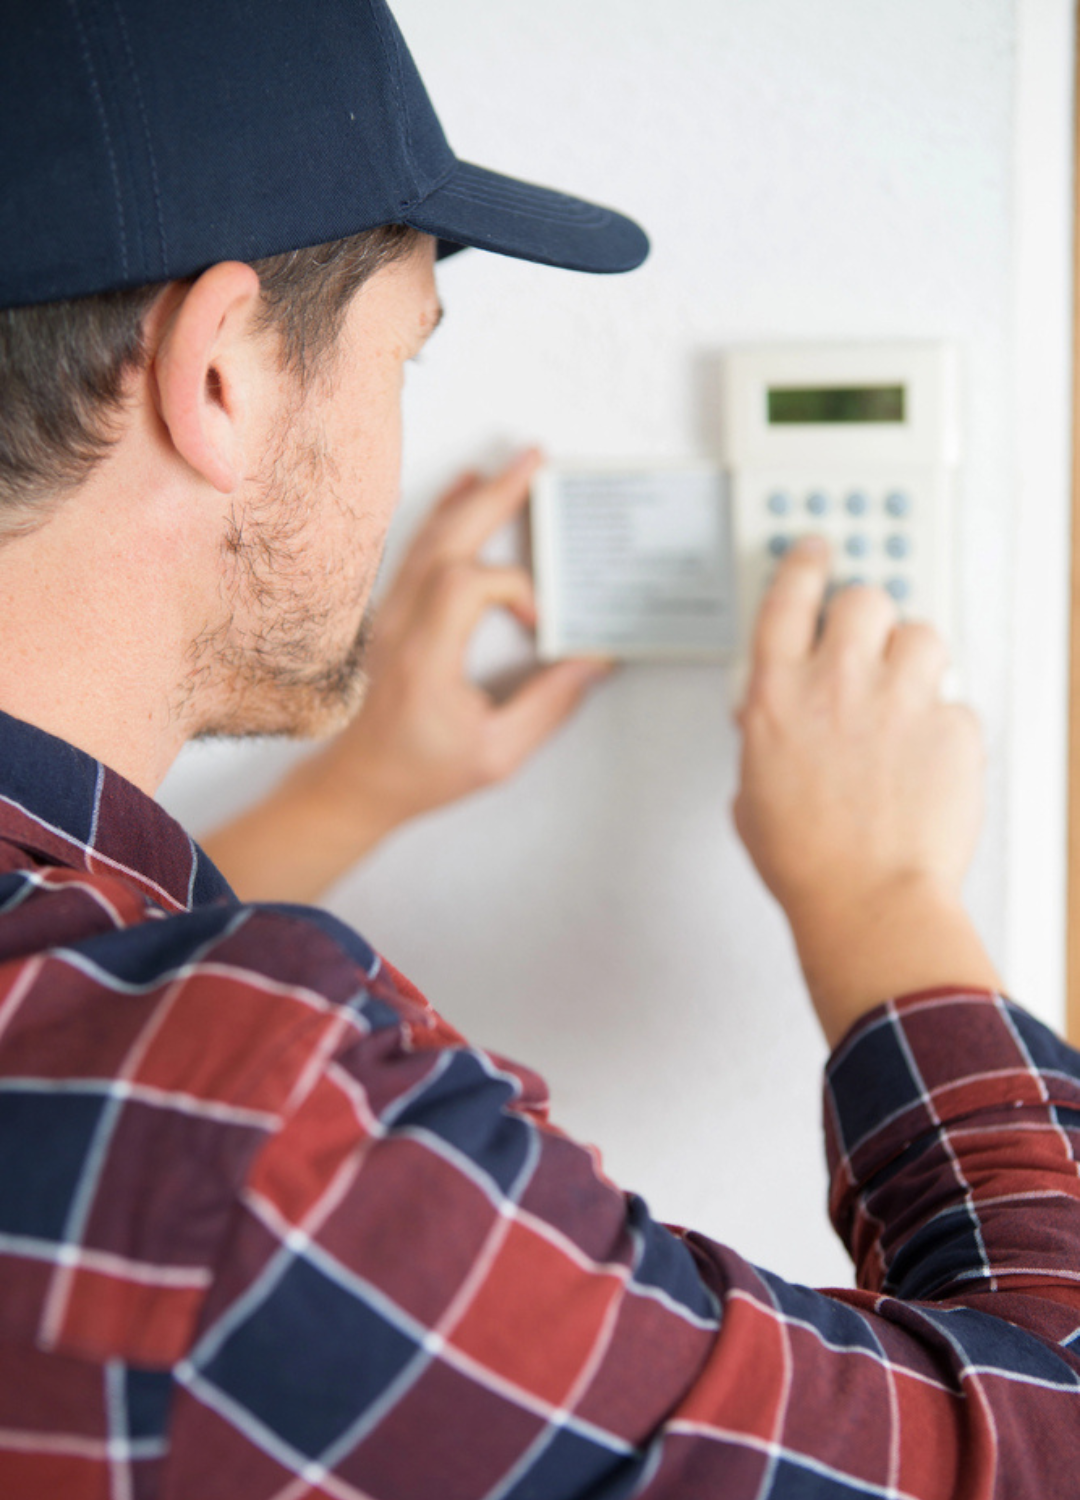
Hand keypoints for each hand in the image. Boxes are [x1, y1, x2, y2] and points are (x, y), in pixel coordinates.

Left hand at [201, 451, 609, 901]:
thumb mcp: (497, 756)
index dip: (515, 589)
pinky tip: (463, 495)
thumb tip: (592, 661)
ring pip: (427, 539)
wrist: (357, 783)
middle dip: (493, 497)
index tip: (541, 623)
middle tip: (533, 461)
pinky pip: (415, 553)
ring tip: (506, 468)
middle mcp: (402, 627)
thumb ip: (549, 706)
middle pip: (446, 541)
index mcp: (425, 660)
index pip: (468, 585)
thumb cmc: (421, 775)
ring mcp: (391, 617)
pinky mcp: (392, 616)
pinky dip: (444, 518)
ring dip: (471, 499)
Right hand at [733, 538, 1001, 1043]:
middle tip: (868, 640)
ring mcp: (900, 700)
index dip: (804, 564)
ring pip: (922, 633)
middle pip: (863, 597)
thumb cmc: (807, 860)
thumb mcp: (752, 789)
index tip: (814, 551)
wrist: (868, 901)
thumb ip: (765, 736)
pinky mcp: (952, 727)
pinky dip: (945, 723)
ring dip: (914, 658)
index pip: (789, 596)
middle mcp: (838, 682)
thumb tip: (775, 724)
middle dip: (867, 614)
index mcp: (778, 694)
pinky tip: (929, 758)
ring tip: (907, 696)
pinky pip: (956, 702)